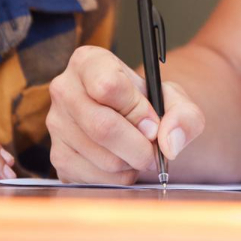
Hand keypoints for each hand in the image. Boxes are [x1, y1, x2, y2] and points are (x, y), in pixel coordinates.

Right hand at [46, 45, 204, 183]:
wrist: (132, 122)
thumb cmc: (148, 105)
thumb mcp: (174, 99)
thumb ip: (184, 115)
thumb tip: (169, 142)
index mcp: (89, 62)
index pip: (108, 86)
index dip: (138, 110)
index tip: (153, 123)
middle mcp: (64, 90)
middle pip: (102, 126)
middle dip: (139, 146)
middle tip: (155, 151)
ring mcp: (56, 125)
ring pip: (101, 157)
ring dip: (132, 164)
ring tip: (140, 154)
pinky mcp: (57, 158)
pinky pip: (93, 179)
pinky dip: (119, 178)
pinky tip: (124, 164)